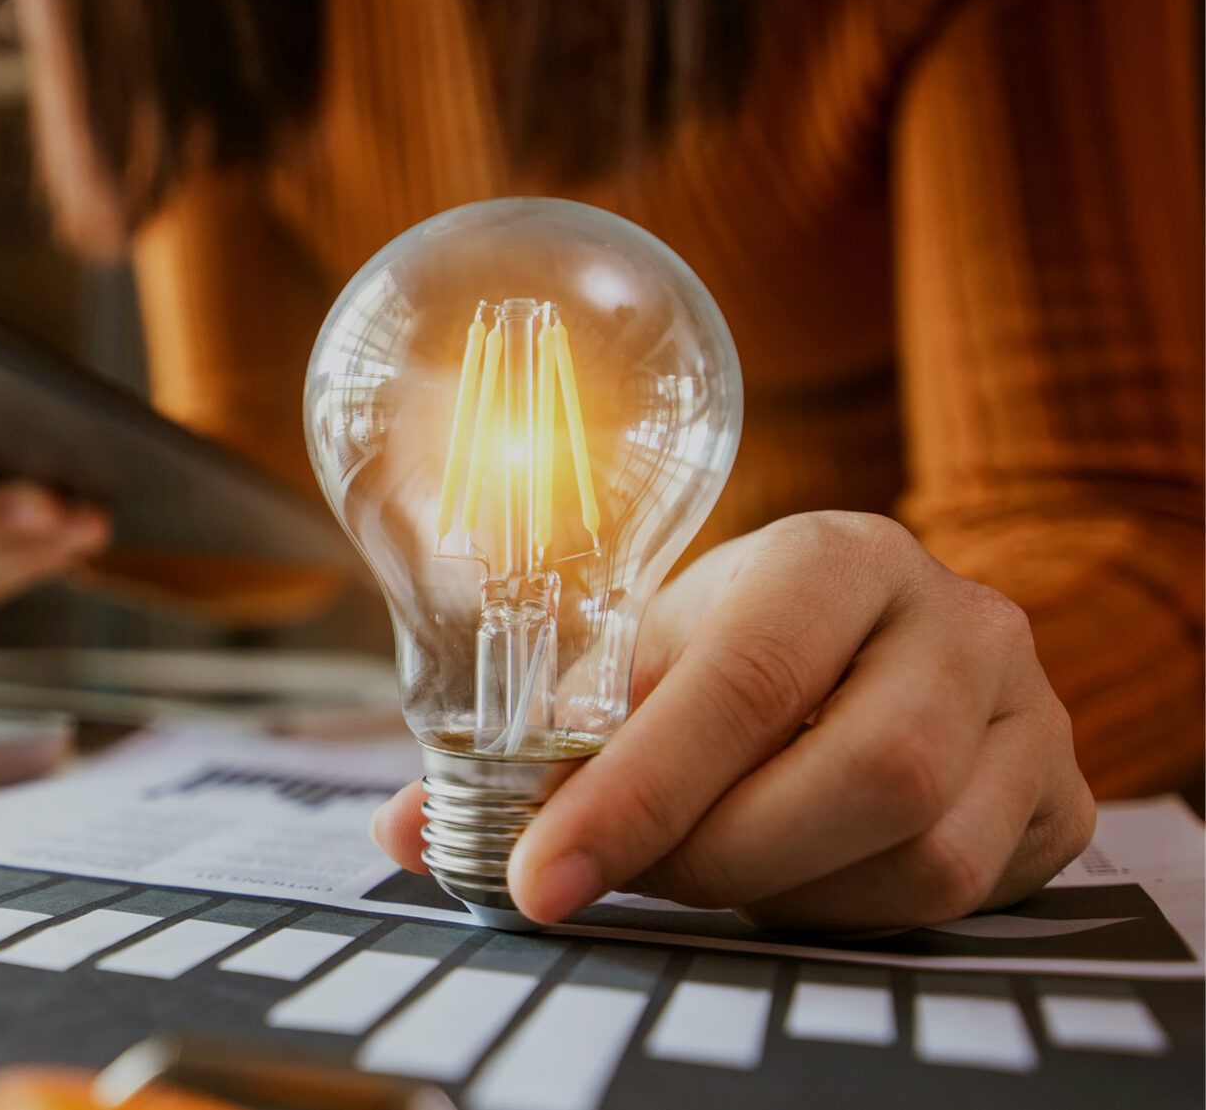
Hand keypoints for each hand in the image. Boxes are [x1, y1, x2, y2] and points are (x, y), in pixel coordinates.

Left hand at [372, 511, 1095, 929]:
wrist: (885, 641)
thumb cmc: (743, 650)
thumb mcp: (647, 660)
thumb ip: (534, 742)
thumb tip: (405, 830)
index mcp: (836, 555)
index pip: (739, 680)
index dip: (633, 792)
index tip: (539, 875)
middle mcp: (957, 618)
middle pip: (862, 774)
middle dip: (716, 855)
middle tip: (628, 878)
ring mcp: (1029, 708)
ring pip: (921, 852)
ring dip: (784, 893)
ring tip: (708, 871)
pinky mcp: (1062, 794)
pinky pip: (963, 895)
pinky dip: (852, 911)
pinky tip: (794, 883)